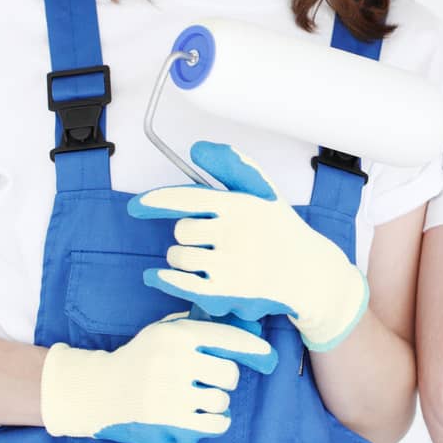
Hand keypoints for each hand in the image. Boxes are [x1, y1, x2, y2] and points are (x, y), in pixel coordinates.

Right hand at [40, 312, 276, 442]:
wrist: (102, 389)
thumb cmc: (142, 356)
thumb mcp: (164, 331)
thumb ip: (197, 327)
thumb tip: (243, 327)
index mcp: (176, 335)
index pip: (226, 338)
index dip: (253, 348)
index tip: (269, 355)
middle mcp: (173, 362)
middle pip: (228, 373)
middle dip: (227, 377)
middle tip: (215, 378)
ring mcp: (169, 393)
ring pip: (220, 400)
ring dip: (217, 401)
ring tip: (204, 397)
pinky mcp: (166, 419)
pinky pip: (212, 423)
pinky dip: (218, 421)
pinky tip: (212, 415)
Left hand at [128, 141, 369, 351]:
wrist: (307, 273)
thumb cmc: (279, 229)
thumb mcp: (262, 191)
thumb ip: (230, 165)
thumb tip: (197, 148)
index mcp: (241, 203)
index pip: (188, 198)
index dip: (157, 201)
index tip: (136, 206)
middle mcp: (235, 232)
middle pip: (181, 230)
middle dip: (187, 233)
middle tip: (208, 238)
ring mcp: (229, 264)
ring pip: (178, 257)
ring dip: (183, 258)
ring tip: (207, 259)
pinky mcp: (224, 293)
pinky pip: (180, 284)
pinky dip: (164, 279)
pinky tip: (155, 276)